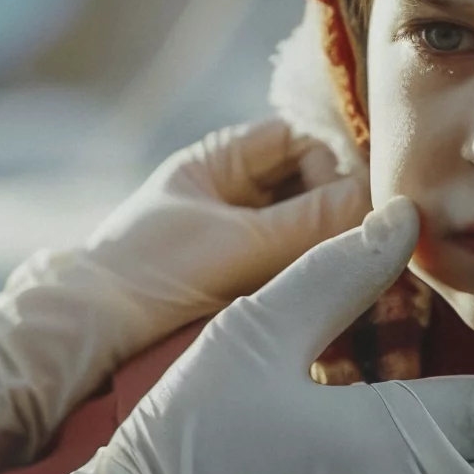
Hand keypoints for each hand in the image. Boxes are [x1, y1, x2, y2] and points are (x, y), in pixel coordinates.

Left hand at [0, 119, 366, 468]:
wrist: (85, 334)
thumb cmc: (150, 272)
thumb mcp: (241, 243)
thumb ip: (315, 223)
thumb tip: (388, 204)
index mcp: (219, 160)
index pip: (302, 139)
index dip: (337, 164)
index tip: (362, 204)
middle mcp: (229, 191)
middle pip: (310, 186)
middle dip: (341, 211)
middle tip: (371, 245)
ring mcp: (232, 236)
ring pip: (305, 230)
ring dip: (331, 249)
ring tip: (360, 276)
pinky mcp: (236, 280)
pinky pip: (290, 266)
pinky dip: (313, 277)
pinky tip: (335, 300)